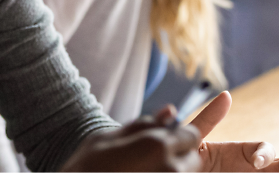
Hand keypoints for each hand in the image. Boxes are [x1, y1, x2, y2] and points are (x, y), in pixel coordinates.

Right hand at [60, 105, 202, 172]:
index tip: (165, 140)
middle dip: (179, 155)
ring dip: (173, 170)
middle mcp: (170, 170)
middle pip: (193, 159)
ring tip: (144, 169)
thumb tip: (171, 111)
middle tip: (153, 158)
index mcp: (156, 146)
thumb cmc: (85, 168)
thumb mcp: (107, 138)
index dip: (179, 135)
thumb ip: (142, 124)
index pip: (192, 135)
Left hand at [188, 92, 278, 172]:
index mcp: (238, 154)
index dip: (264, 154)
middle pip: (278, 167)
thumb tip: (226, 95)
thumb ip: (208, 119)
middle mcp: (248, 169)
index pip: (262, 151)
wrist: (172, 170)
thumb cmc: (183, 158)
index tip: (257, 162)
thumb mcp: (195, 138)